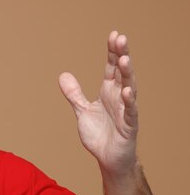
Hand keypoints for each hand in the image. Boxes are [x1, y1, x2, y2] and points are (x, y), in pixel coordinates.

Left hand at [59, 31, 137, 176]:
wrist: (107, 158)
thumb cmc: (99, 135)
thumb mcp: (82, 111)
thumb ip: (74, 94)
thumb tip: (63, 74)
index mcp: (108, 92)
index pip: (111, 68)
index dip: (112, 52)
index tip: (113, 35)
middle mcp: (119, 98)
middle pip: (122, 73)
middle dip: (121, 55)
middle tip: (121, 38)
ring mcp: (125, 110)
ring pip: (129, 88)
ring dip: (127, 74)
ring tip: (124, 59)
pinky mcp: (129, 126)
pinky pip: (130, 112)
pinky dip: (129, 101)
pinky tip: (127, 91)